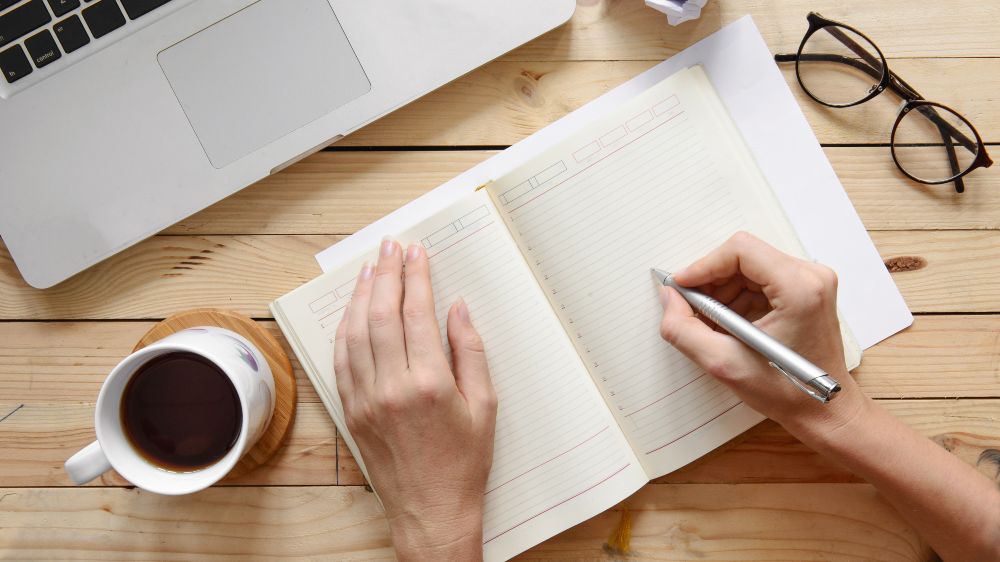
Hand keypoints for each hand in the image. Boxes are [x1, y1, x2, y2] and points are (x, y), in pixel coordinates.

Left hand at [334, 238, 497, 561]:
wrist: (431, 511)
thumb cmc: (464, 463)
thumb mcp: (485, 406)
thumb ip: (470, 351)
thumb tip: (458, 308)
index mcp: (429, 383)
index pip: (417, 313)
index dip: (416, 276)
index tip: (417, 252)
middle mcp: (391, 387)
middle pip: (381, 314)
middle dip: (387, 274)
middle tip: (392, 247)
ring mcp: (366, 399)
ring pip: (355, 332)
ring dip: (362, 295)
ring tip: (371, 268)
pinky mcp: (352, 411)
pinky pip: (341, 359)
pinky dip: (345, 329)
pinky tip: (352, 310)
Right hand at [658, 232, 866, 434]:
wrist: (824, 412)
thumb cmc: (787, 392)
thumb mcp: (723, 364)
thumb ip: (683, 329)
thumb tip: (669, 297)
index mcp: (798, 288)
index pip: (740, 251)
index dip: (703, 266)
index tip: (682, 286)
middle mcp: (810, 277)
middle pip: (743, 257)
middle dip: (711, 281)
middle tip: (692, 308)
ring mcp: (811, 282)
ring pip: (749, 268)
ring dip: (722, 292)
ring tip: (711, 324)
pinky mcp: (806, 291)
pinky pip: (760, 281)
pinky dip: (737, 298)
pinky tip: (728, 325)